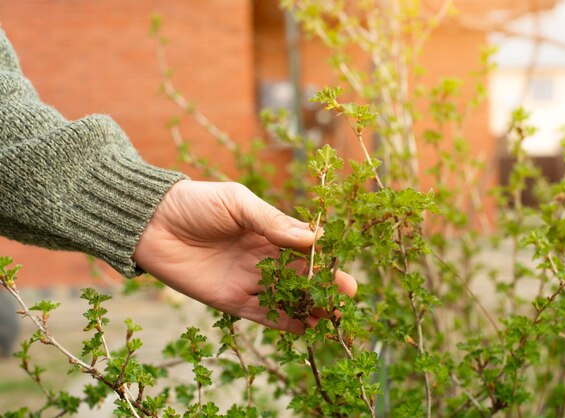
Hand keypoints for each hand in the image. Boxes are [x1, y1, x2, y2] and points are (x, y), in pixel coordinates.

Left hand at [133, 180, 356, 332]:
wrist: (151, 222)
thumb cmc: (195, 203)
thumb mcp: (238, 203)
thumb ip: (273, 222)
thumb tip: (313, 238)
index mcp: (266, 231)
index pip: (303, 247)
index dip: (324, 258)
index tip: (344, 266)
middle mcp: (260, 257)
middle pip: (299, 275)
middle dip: (324, 285)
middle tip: (348, 296)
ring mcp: (246, 279)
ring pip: (285, 296)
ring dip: (308, 306)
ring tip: (331, 316)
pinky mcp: (229, 299)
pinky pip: (261, 313)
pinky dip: (283, 321)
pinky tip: (305, 327)